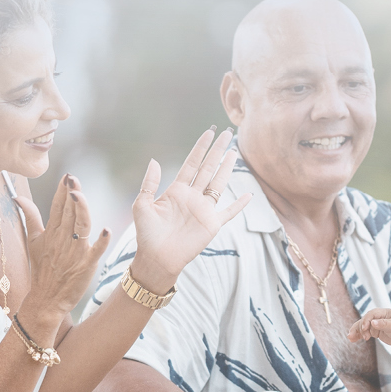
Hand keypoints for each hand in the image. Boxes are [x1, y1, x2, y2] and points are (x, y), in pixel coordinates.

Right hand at [14, 173, 112, 318]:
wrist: (46, 299)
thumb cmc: (42, 269)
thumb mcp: (33, 241)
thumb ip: (30, 216)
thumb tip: (18, 197)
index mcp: (52, 232)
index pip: (57, 207)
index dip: (62, 191)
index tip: (66, 176)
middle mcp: (63, 240)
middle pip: (69, 213)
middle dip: (71, 195)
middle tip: (73, 179)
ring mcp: (75, 252)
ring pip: (80, 226)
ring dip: (81, 211)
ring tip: (79, 195)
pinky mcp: (86, 265)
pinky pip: (96, 251)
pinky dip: (101, 242)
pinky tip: (106, 230)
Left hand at [126, 127, 253, 290]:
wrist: (156, 258)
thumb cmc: (146, 234)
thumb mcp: (141, 205)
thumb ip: (148, 183)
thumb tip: (154, 161)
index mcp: (176, 190)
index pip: (191, 163)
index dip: (200, 148)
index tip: (209, 133)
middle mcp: (192, 197)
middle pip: (208, 168)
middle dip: (217, 151)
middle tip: (227, 133)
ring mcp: (204, 210)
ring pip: (219, 183)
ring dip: (227, 168)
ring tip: (234, 152)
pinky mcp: (212, 225)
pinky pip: (229, 212)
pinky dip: (239, 205)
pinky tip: (249, 195)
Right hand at [348, 308, 390, 345]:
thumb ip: (384, 324)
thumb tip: (373, 323)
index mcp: (382, 313)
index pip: (371, 314)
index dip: (366, 321)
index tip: (365, 328)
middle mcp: (376, 317)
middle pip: (364, 321)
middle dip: (361, 329)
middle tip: (365, 337)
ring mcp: (374, 324)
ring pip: (362, 327)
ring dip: (356, 331)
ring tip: (350, 338)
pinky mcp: (373, 331)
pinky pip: (363, 332)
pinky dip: (358, 335)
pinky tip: (352, 339)